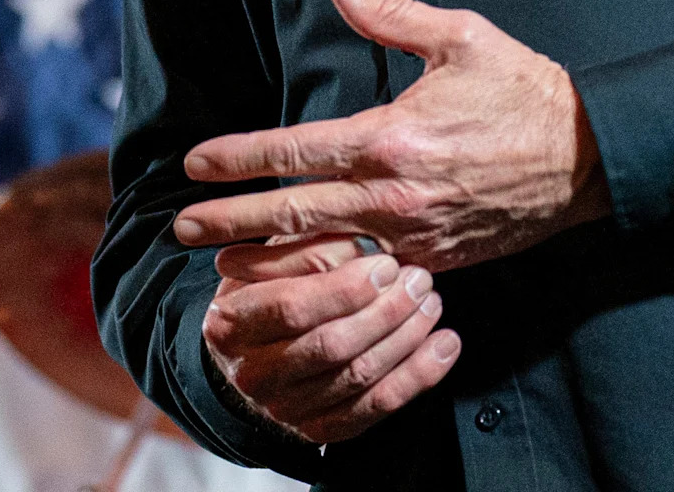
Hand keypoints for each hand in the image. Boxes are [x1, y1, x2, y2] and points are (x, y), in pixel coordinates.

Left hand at [175, 0, 607, 270]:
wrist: (594, 158)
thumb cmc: (525, 89)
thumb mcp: (460, 37)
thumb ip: (388, 13)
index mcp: (390, 137)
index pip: (293, 151)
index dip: (238, 158)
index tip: (194, 165)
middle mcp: (395, 194)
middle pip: (293, 214)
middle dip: (230, 222)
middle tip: (180, 229)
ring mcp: (416, 235)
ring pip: (327, 256)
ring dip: (272, 263)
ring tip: (221, 271)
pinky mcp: (438, 261)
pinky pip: (370, 274)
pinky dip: (329, 280)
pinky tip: (299, 286)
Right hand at [201, 232, 460, 443]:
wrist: (249, 352)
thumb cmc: (264, 292)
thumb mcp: (269, 259)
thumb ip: (304, 249)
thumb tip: (359, 244)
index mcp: (230, 324)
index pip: (292, 308)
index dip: (344, 288)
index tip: (384, 264)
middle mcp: (253, 373)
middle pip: (331, 346)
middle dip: (385, 311)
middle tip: (418, 280)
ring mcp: (286, 409)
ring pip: (358, 377)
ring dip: (406, 339)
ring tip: (431, 303)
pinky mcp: (319, 429)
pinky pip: (376, 407)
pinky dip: (417, 376)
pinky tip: (442, 347)